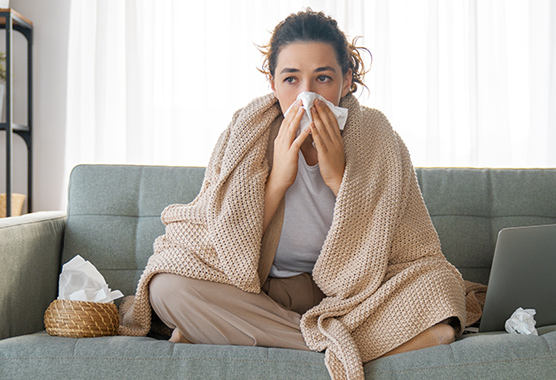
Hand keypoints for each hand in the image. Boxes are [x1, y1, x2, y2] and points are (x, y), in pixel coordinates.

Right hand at [263, 100, 311, 231]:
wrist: (278, 181)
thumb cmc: (284, 166)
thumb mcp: (285, 150)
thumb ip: (289, 139)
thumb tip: (294, 130)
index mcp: (280, 139)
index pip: (286, 121)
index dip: (291, 111)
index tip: (297, 101)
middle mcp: (281, 141)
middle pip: (288, 122)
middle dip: (294, 110)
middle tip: (301, 99)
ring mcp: (284, 147)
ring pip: (291, 129)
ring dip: (298, 118)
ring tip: (304, 108)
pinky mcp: (290, 155)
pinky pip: (297, 142)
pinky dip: (303, 133)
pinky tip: (309, 127)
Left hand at [310, 99, 345, 194]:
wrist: (338, 179)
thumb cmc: (335, 165)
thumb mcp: (334, 149)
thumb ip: (329, 139)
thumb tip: (323, 130)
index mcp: (338, 139)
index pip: (332, 121)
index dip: (327, 110)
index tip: (321, 101)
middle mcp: (335, 140)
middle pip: (328, 122)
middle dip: (321, 110)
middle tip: (315, 99)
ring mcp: (331, 147)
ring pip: (323, 129)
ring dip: (317, 117)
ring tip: (311, 108)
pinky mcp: (325, 154)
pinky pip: (320, 141)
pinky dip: (315, 132)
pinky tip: (310, 125)